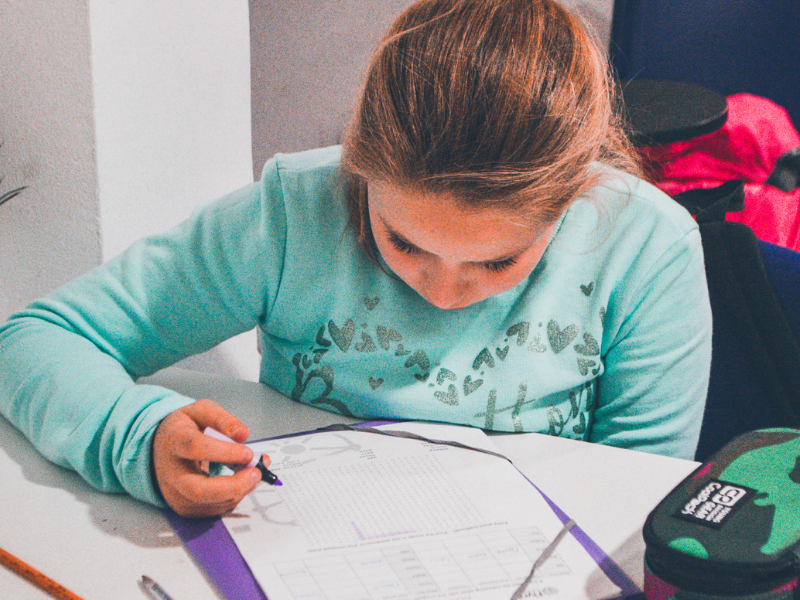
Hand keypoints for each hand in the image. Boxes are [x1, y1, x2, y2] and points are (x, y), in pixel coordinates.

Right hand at [152, 399, 267, 516]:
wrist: (163, 447)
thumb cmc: (185, 428)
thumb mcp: (201, 411)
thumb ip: (223, 419)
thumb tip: (243, 434)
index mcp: (174, 440)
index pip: (195, 447)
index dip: (225, 452)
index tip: (248, 453)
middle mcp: (170, 472)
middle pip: (198, 489)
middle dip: (233, 485)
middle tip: (256, 473)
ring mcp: (175, 493)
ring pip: (209, 503)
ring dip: (239, 491)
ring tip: (254, 473)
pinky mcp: (184, 507)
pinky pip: (213, 510)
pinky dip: (234, 498)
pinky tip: (241, 482)